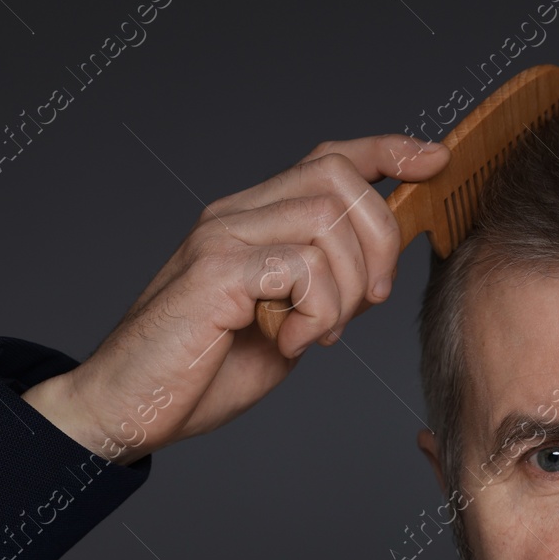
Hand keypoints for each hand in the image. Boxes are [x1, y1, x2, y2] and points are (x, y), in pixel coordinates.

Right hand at [22, 134, 449, 463]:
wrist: (126, 408)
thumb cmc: (199, 372)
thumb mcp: (283, 325)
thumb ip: (323, 289)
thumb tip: (377, 268)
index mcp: (252, 219)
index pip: (328, 157)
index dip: (386, 151)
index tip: (432, 160)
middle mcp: (235, 214)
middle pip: (339, 179)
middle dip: (379, 241)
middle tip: (368, 303)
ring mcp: (222, 237)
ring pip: (329, 223)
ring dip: (345, 291)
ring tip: (316, 335)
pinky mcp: (216, 272)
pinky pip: (302, 268)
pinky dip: (316, 313)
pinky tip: (290, 344)